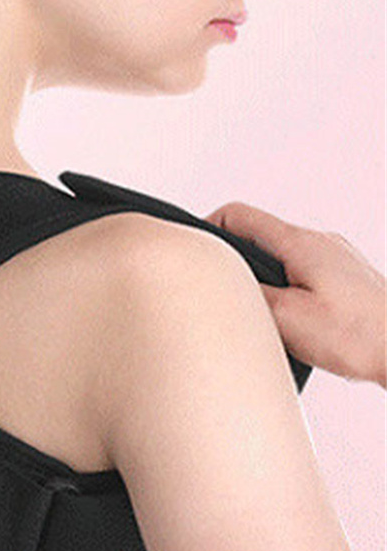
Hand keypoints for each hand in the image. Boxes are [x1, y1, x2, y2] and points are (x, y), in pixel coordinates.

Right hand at [203, 202, 385, 388]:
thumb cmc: (359, 335)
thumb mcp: (285, 318)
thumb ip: (246, 296)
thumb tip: (220, 285)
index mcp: (300, 244)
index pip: (238, 215)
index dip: (205, 227)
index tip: (191, 250)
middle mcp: (319, 242)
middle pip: (257, 236)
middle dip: (230, 260)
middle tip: (215, 289)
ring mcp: (333, 259)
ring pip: (279, 258)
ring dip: (257, 279)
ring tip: (250, 309)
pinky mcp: (342, 279)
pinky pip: (298, 275)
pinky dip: (281, 291)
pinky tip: (282, 320)